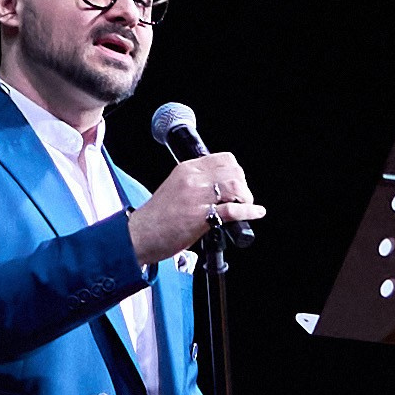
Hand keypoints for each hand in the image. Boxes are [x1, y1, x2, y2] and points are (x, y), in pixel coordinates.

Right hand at [128, 152, 264, 266]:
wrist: (139, 235)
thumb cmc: (155, 218)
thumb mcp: (174, 188)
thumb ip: (195, 184)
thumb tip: (218, 189)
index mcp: (186, 169)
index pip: (224, 158)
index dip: (237, 170)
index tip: (238, 182)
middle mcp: (193, 179)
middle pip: (234, 171)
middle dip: (244, 184)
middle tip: (242, 197)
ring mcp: (197, 197)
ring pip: (235, 186)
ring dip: (246, 197)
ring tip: (245, 206)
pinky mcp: (200, 217)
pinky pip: (233, 210)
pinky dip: (250, 211)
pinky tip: (255, 213)